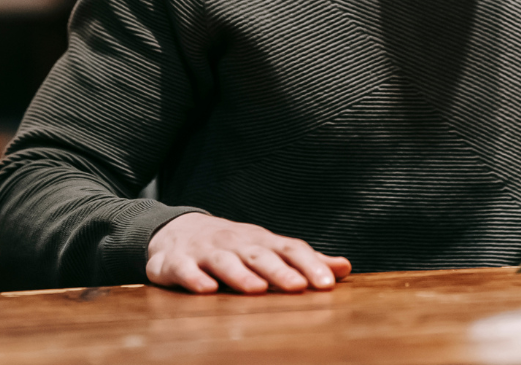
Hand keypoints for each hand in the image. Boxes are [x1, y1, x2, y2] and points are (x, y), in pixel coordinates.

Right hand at [146, 212, 350, 293]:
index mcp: (261, 241)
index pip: (289, 248)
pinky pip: (185, 270)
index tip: (327, 284)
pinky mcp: (177, 262)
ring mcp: (206, 251)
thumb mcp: (268, 249)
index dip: (308, 264)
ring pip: (224, 262)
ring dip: (240, 275)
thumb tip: (343, 267)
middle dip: (279, 271)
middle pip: (259, 255)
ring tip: (257, 289)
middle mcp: (236, 243)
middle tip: (299, 287)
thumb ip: (304, 260)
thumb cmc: (234, 246)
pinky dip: (195, 278)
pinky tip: (207, 290)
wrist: (177, 231)